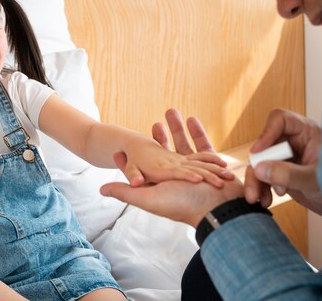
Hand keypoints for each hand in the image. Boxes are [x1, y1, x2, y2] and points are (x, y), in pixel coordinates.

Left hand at [101, 109, 241, 226]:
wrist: (220, 210)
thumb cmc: (184, 205)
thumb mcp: (149, 199)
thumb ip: (126, 192)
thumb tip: (101, 189)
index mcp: (162, 186)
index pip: (142, 174)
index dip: (129, 163)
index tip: (118, 150)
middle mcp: (178, 180)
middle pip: (164, 157)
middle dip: (160, 139)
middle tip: (154, 123)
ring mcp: (197, 172)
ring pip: (185, 148)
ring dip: (178, 129)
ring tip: (172, 111)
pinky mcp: (213, 166)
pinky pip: (203, 147)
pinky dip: (198, 133)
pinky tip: (192, 119)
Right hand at [246, 108, 321, 214]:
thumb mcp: (315, 180)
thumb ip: (288, 174)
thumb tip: (260, 168)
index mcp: (308, 133)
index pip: (281, 120)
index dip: (266, 133)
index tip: (258, 152)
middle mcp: (294, 142)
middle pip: (265, 145)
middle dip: (257, 167)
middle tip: (256, 185)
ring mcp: (287, 159)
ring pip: (260, 163)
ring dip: (256, 181)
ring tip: (257, 199)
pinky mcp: (282, 174)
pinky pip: (263, 177)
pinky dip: (261, 189)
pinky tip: (265, 201)